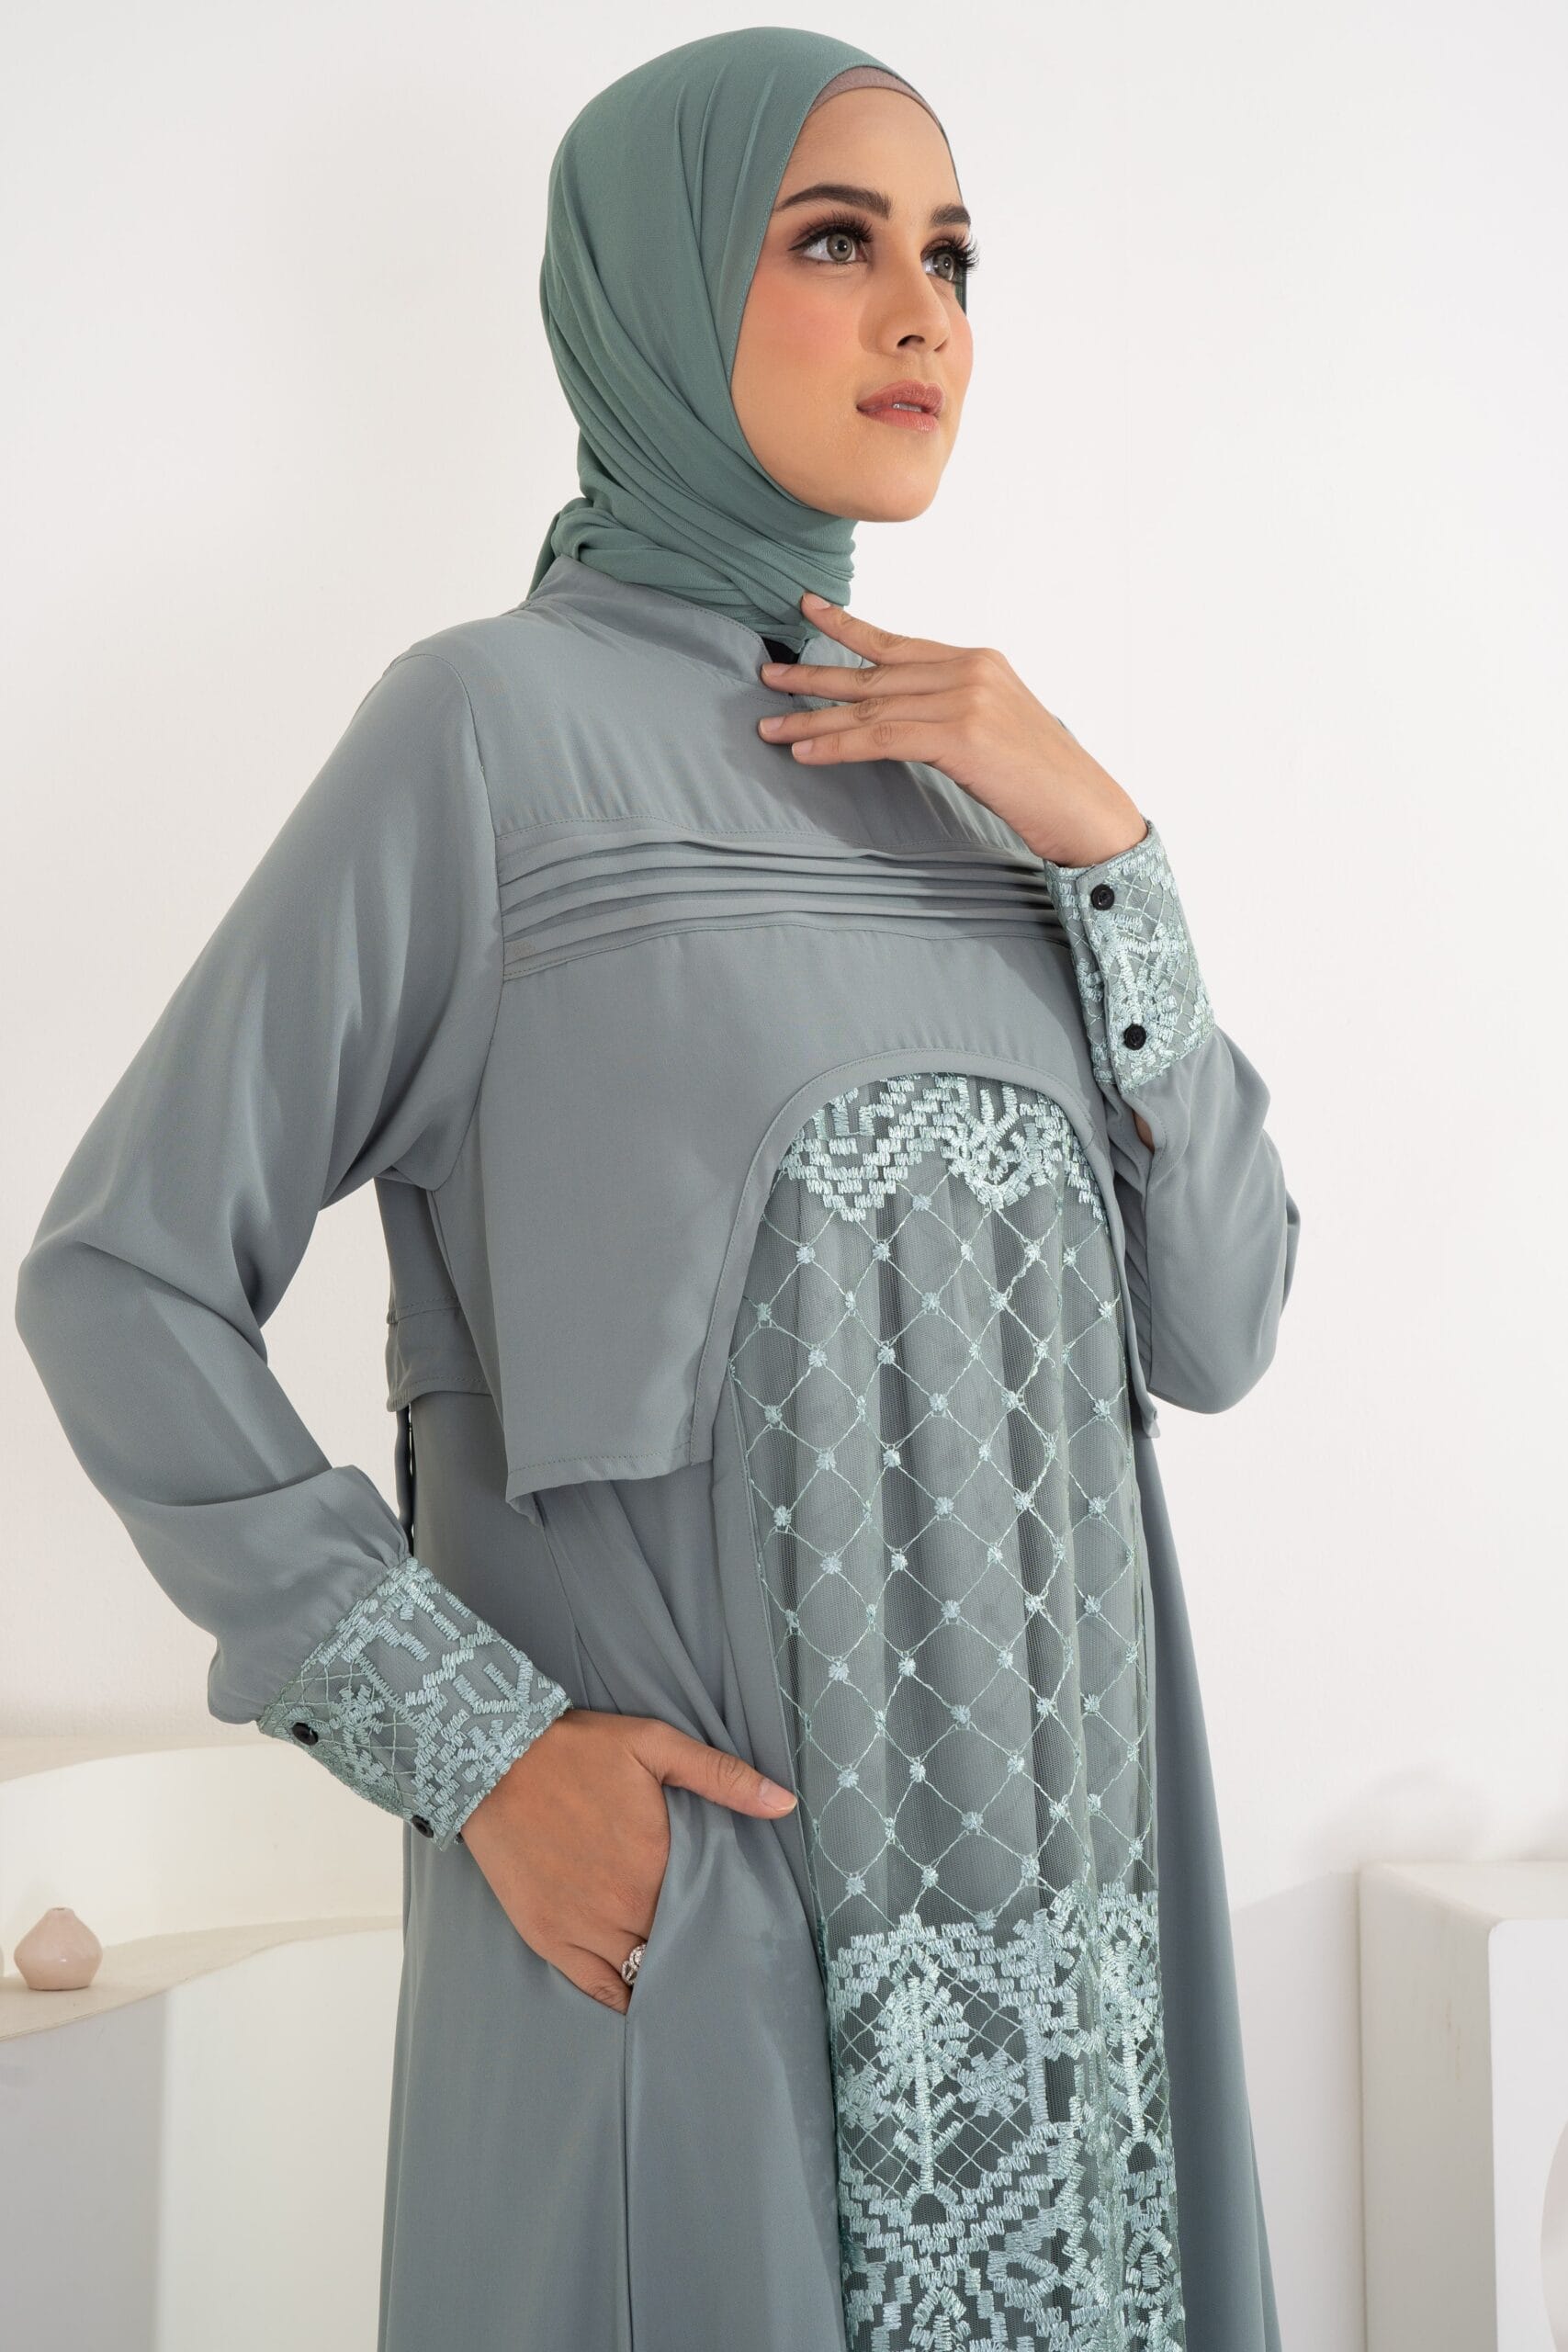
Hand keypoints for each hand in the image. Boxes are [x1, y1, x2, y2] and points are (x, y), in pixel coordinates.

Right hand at [457, 1709, 796, 2014]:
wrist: (491, 1758)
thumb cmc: (577, 1748)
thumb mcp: (655, 1745)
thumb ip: (722, 1777)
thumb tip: (784, 1804)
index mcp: (657, 1862)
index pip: (709, 1911)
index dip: (725, 1917)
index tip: (738, 1920)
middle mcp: (623, 1905)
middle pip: (677, 1946)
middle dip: (697, 1946)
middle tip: (715, 1949)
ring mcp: (582, 1927)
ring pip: (641, 1973)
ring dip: (663, 1974)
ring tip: (686, 1976)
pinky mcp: (547, 1936)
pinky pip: (595, 1987)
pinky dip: (621, 1998)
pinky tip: (640, 2000)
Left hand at [757, 591, 1147, 869]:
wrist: (1084, 807)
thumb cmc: (1043, 780)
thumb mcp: (996, 728)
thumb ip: (951, 710)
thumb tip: (902, 717)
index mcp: (978, 660)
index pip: (898, 641)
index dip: (848, 627)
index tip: (807, 609)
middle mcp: (969, 669)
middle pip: (874, 672)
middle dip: (814, 676)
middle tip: (767, 674)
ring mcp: (966, 699)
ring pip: (870, 707)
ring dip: (813, 719)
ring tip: (770, 726)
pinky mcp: (960, 736)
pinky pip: (881, 738)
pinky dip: (837, 747)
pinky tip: (805, 753)